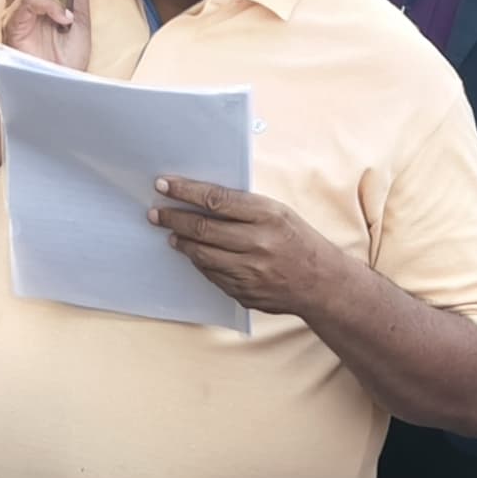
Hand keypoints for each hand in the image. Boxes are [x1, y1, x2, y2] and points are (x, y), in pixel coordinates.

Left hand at [148, 176, 342, 319]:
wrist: (320, 283)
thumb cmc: (298, 240)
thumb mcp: (278, 213)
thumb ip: (243, 207)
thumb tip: (201, 198)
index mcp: (267, 216)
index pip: (216, 199)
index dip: (186, 191)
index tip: (164, 185)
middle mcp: (257, 243)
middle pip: (203, 229)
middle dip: (173, 218)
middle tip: (156, 213)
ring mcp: (249, 271)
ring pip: (201, 254)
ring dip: (181, 242)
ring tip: (170, 233)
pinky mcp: (243, 292)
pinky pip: (211, 274)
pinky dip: (198, 261)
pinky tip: (192, 252)